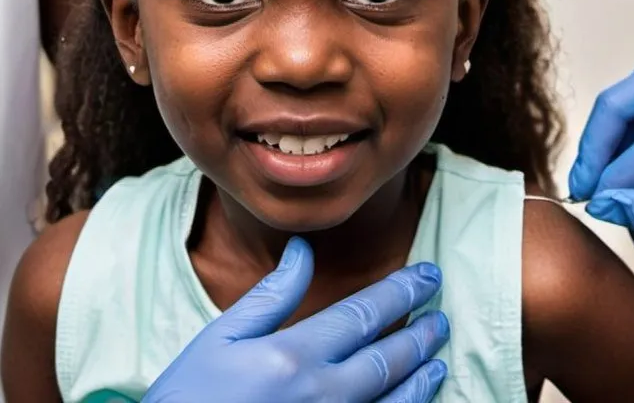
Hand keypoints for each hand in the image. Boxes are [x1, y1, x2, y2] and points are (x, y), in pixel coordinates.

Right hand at [143, 238, 448, 401]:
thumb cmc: (188, 399)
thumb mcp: (220, 340)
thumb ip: (271, 295)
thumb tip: (305, 250)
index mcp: (293, 356)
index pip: (366, 314)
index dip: (403, 292)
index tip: (429, 276)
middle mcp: (322, 395)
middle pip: (388, 358)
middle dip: (421, 334)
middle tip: (440, 318)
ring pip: (396, 401)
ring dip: (421, 377)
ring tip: (436, 360)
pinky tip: (414, 401)